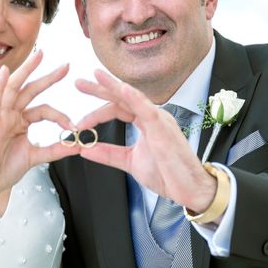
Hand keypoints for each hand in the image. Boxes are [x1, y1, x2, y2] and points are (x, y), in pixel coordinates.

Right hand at [0, 50, 79, 200]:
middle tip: (66, 65)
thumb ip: (55, 150)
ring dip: (26, 71)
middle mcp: (10, 116)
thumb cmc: (2, 170)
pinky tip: (5, 72)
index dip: (60, 115)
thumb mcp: (35, 158)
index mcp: (20, 122)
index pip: (44, 109)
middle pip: (31, 90)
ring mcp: (0, 117)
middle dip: (48, 77)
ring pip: (13, 89)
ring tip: (38, 56)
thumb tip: (77, 145)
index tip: (74, 126)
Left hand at [75, 69, 216, 210]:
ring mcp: (158, 119)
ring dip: (112, 87)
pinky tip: (121, 88)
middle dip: (99, 88)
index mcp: (145, 122)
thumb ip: (107, 153)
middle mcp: (152, 116)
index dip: (96, 113)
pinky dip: (133, 97)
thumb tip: (85, 149)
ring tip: (95, 77)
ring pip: (132, 97)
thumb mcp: (129, 161)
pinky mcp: (163, 127)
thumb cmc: (167, 174)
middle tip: (79, 83)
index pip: (117, 108)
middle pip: (122, 97)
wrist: (188, 189)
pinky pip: (147, 108)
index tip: (79, 123)